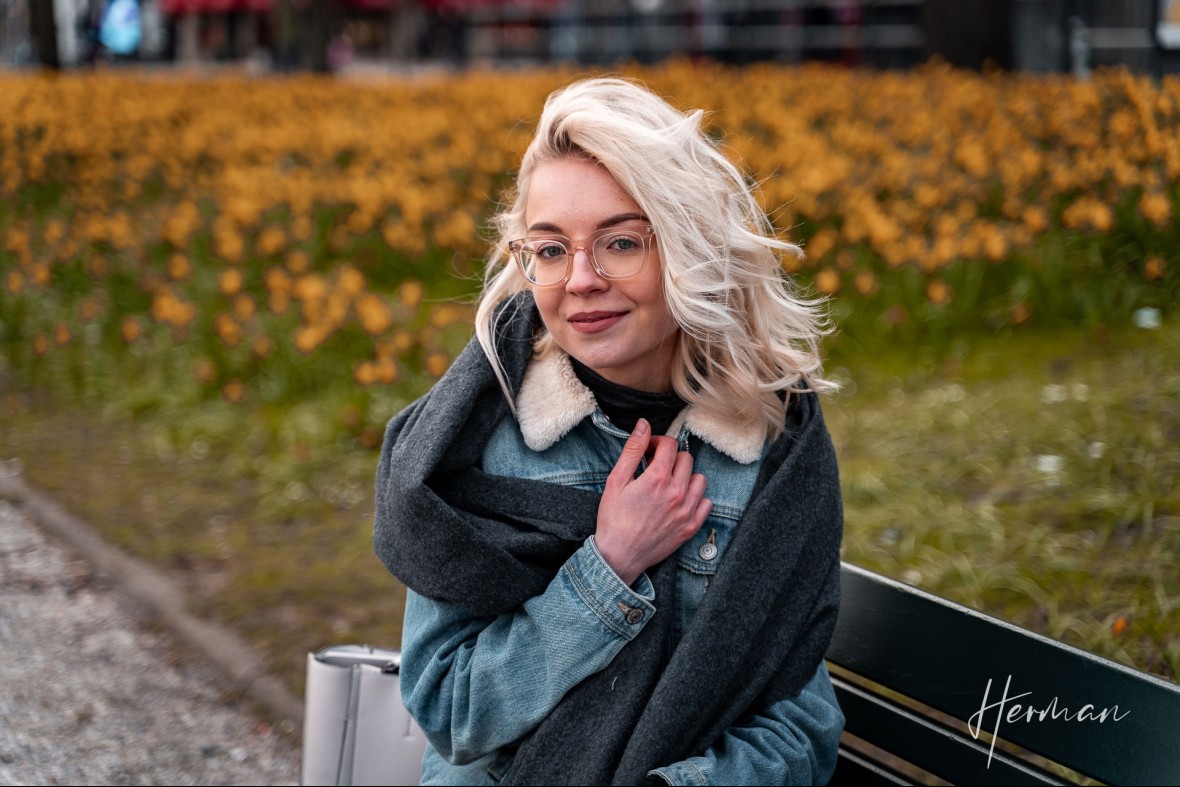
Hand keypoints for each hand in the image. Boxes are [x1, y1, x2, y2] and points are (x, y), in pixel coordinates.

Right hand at [595, 418, 711, 585]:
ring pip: (699, 479)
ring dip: (686, 477)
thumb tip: (643, 425)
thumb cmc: (614, 518)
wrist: (619, 555)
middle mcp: (677, 493)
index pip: (670, 445)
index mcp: (657, 478)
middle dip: (671, 458)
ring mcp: (686, 511)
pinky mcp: (691, 527)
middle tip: (656, 468)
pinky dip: (695, 499)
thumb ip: (632, 450)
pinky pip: (706, 502)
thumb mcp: (616, 480)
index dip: (658, 443)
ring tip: (669, 485)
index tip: (649, 451)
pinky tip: (679, 502)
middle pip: (686, 459)